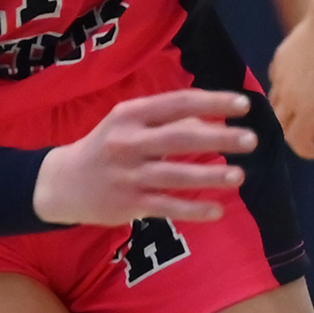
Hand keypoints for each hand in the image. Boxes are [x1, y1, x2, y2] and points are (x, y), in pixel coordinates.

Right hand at [31, 90, 256, 226]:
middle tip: (251, 140)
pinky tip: (218, 210)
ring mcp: (128, 175)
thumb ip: (165, 120)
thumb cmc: (104, 147)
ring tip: (239, 176)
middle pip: (180, 138)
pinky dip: (194, 210)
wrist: (62, 184)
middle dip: (219, 138)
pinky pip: (168, 207)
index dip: (212, 102)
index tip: (243, 104)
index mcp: (129, 115)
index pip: (177, 103)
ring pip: (176, 175)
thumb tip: (210, 120)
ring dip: (210, 176)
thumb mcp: (127, 124)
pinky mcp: (129, 204)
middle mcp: (127, 142)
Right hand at [267, 14, 313, 161]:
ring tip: (305, 108)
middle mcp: (289, 98)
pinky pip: (277, 83)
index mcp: (308, 110)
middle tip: (309, 133)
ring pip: (276, 104)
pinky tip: (301, 83)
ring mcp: (280, 79)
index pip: (297, 140)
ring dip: (288, 113)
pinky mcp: (278, 62)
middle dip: (294, 134)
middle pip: (282, 126)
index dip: (305, 150)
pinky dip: (286, 91)